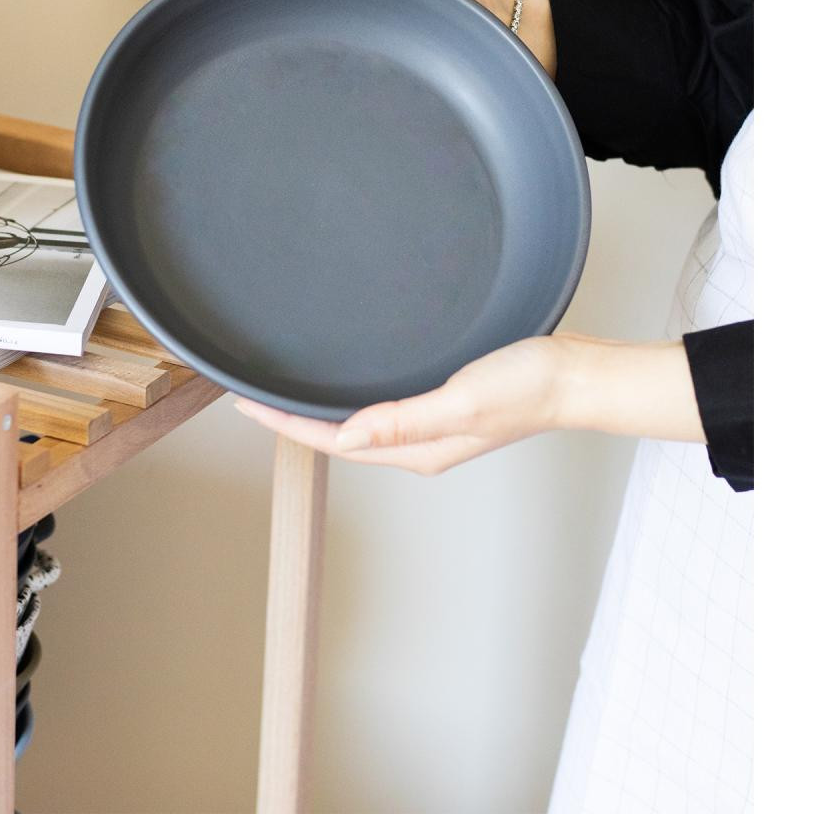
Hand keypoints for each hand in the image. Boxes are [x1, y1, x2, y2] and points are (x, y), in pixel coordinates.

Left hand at [236, 337, 569, 475]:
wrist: (577, 375)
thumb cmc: (530, 386)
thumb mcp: (461, 400)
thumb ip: (404, 420)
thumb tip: (345, 435)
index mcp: (419, 450)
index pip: (337, 442)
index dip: (288, 426)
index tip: (249, 407)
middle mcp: (422, 444)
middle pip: (343, 438)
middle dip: (295, 423)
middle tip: (255, 401)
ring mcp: (436, 426)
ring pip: (364, 424)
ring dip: (324, 412)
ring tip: (288, 395)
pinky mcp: (448, 404)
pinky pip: (388, 408)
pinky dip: (359, 398)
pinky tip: (353, 382)